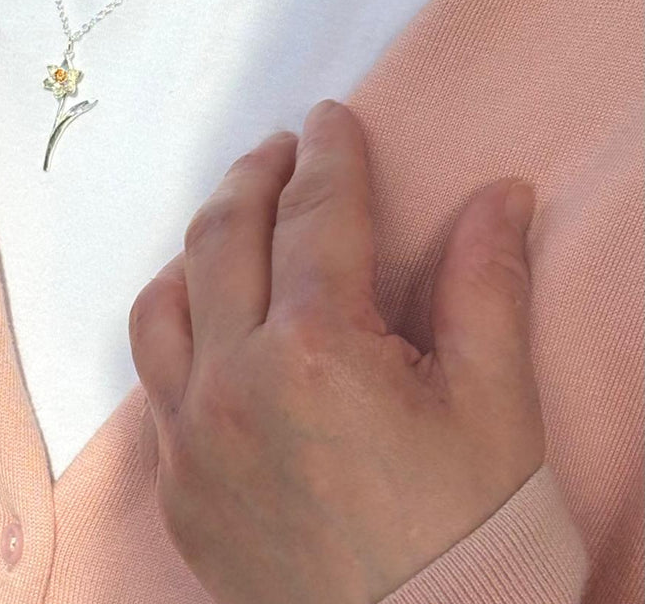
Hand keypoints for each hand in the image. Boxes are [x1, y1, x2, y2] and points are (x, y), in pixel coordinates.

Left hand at [128, 98, 544, 603]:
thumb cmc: (470, 532)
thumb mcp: (496, 404)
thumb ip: (486, 284)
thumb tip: (500, 194)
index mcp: (318, 351)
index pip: (315, 215)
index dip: (328, 154)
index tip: (330, 117)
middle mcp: (234, 383)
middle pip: (224, 237)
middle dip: (255, 176)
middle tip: (282, 149)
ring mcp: (192, 434)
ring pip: (165, 298)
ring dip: (199, 243)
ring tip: (236, 218)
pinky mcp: (176, 481)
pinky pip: (150, 373)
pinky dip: (174, 320)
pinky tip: (203, 311)